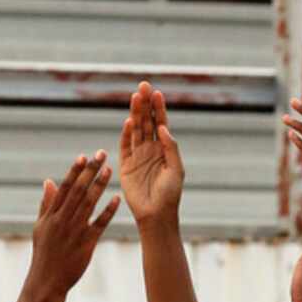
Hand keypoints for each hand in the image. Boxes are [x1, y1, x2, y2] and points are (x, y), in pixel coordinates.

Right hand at [28, 151, 119, 294]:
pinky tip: (116, 198)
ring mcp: (75, 231)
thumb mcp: (40, 227)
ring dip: (100, 185)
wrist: (47, 281)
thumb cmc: (44, 253)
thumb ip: (46, 204)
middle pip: (78, 190)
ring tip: (109, 169)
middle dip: (90, 171)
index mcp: (51, 215)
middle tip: (101, 154)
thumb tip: (49, 181)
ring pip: (89, 203)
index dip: (74, 171)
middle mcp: (63, 220)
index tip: (83, 157)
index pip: (64, 188)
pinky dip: (108, 210)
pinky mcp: (87, 243)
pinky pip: (99, 223)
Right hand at [118, 82, 183, 225]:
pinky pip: (125, 146)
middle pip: (147, 121)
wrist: (156, 215)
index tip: (157, 92)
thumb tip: (163, 128)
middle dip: (145, 104)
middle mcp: (150, 149)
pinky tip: (129, 121)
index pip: (160, 123)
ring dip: (136, 113)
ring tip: (136, 97)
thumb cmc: (170, 194)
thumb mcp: (176, 169)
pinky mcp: (126, 165)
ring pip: (136, 130)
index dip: (159, 108)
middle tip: (143, 86)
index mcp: (164, 149)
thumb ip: (171, 148)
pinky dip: (126, 134)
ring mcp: (137, 156)